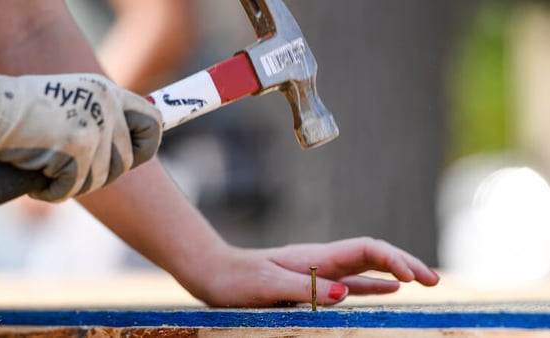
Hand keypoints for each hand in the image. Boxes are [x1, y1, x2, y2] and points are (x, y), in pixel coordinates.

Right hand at [0, 56, 160, 200]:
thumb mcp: (73, 101)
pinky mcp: (77, 149)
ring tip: (47, 168)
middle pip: (126, 162)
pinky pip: (73, 188)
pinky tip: (36, 177)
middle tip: (73, 170)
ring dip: (73, 183)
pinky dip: (52, 191)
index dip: (147, 146)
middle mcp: (106, 108)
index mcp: (108, 93)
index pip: (153, 122)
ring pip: (100, 179)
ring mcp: (94, 128)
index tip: (135, 157)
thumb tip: (129, 151)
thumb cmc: (22, 109)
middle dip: (100, 173)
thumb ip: (102, 119)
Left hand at [186, 237, 438, 306]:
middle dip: (405, 263)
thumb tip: (345, 294)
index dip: (393, 260)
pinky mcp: (313, 284)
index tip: (413, 278)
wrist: (215, 275)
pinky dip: (375, 285)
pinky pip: (353, 283)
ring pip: (367, 268)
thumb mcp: (266, 286)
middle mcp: (323, 260)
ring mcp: (320, 271)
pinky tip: (389, 290)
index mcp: (316, 256)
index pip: (365, 250)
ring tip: (424, 282)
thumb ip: (304, 288)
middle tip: (434, 280)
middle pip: (373, 255)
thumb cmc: (236, 281)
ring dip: (396, 273)